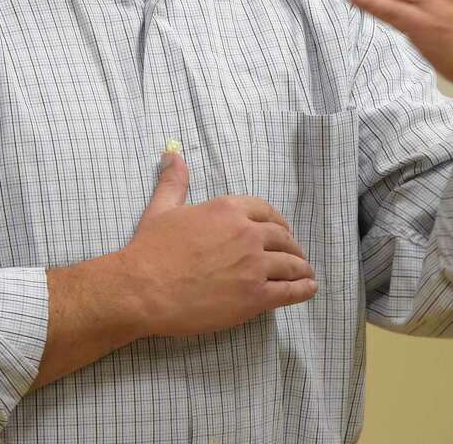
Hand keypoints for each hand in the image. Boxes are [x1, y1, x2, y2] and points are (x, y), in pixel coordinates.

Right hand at [118, 151, 316, 337]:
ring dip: (302, 269)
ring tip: (306, 274)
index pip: (266, 211)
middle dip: (292, 246)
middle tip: (294, 255)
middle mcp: (247, 234)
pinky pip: (289, 292)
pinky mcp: (255, 297)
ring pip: (291, 265)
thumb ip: (174, 181)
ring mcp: (254, 267)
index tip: (281, 231)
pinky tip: (309, 289)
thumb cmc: (151, 248)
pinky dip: (303, 290)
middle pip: (283, 237)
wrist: (144, 288)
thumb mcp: (162, 208)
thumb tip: (174, 154)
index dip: (278, 222)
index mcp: (228, 209)